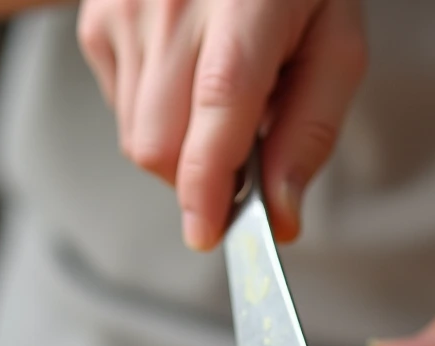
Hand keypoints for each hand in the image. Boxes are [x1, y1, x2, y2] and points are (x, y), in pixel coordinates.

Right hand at [77, 0, 366, 249]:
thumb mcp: (336, 46)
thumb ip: (311, 133)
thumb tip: (281, 214)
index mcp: (244, 5)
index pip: (217, 109)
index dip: (207, 184)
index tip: (207, 233)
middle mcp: (174, 3)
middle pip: (161, 144)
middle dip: (198, 179)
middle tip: (238, 161)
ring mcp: (125, 9)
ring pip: (136, 137)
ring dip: (178, 150)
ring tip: (215, 103)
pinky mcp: (98, 20)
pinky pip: (119, 109)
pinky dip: (154, 117)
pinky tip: (184, 80)